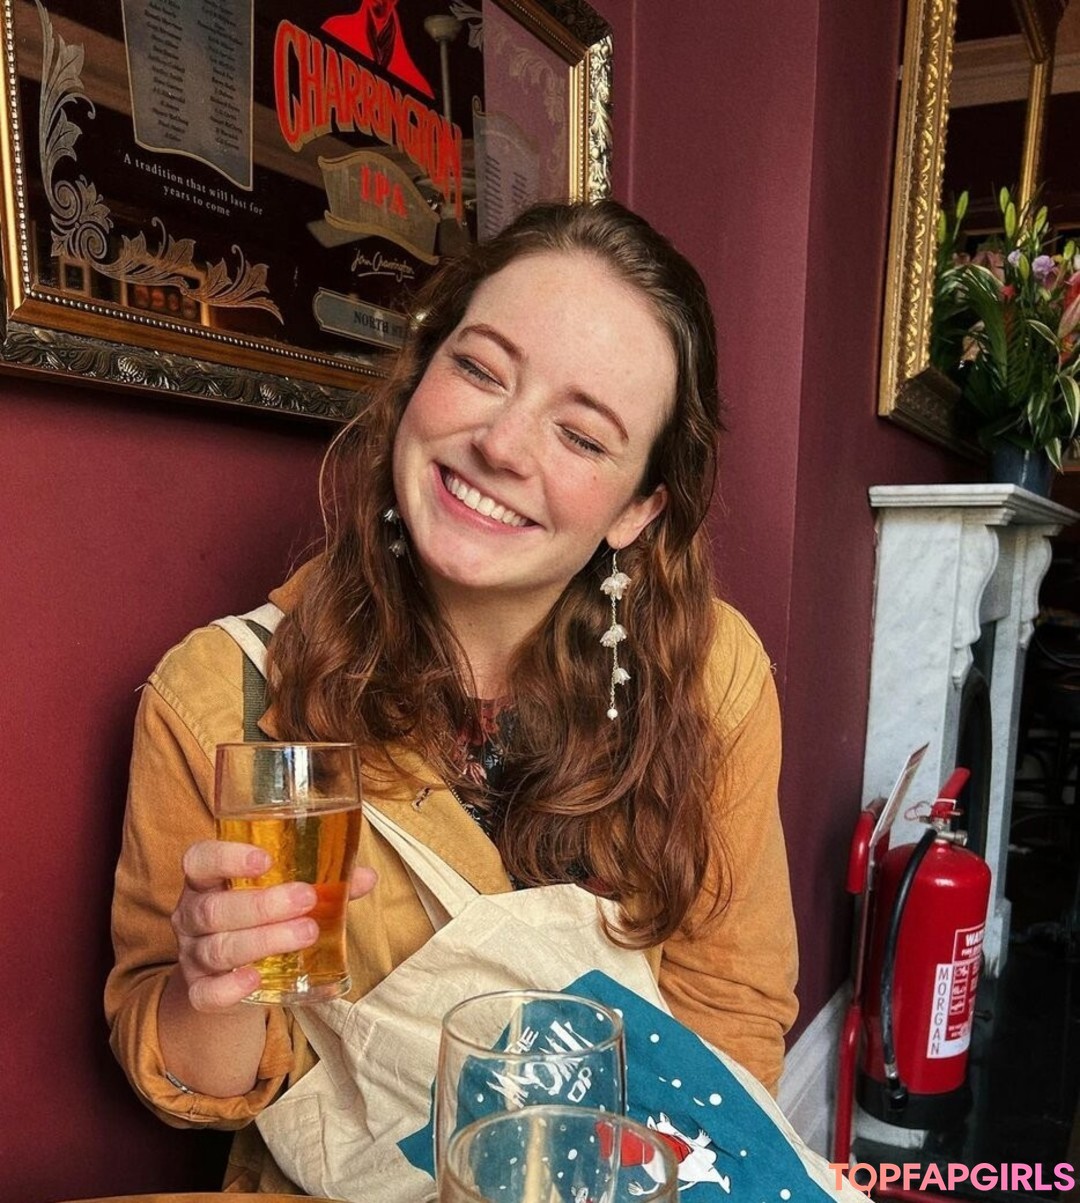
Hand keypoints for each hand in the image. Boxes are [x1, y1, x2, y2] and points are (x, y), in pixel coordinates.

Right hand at [171, 839, 377, 1011]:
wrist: (228, 979)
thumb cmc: (257, 922)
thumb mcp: (278, 897)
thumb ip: (320, 885)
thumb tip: (365, 877)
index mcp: (208, 882)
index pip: (200, 860)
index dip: (227, 857)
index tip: (266, 860)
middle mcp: (192, 916)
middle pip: (215, 908)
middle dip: (263, 904)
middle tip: (306, 899)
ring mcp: (192, 956)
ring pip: (219, 948)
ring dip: (264, 940)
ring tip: (306, 932)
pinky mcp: (199, 992)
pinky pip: (207, 993)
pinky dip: (231, 987)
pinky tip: (256, 978)